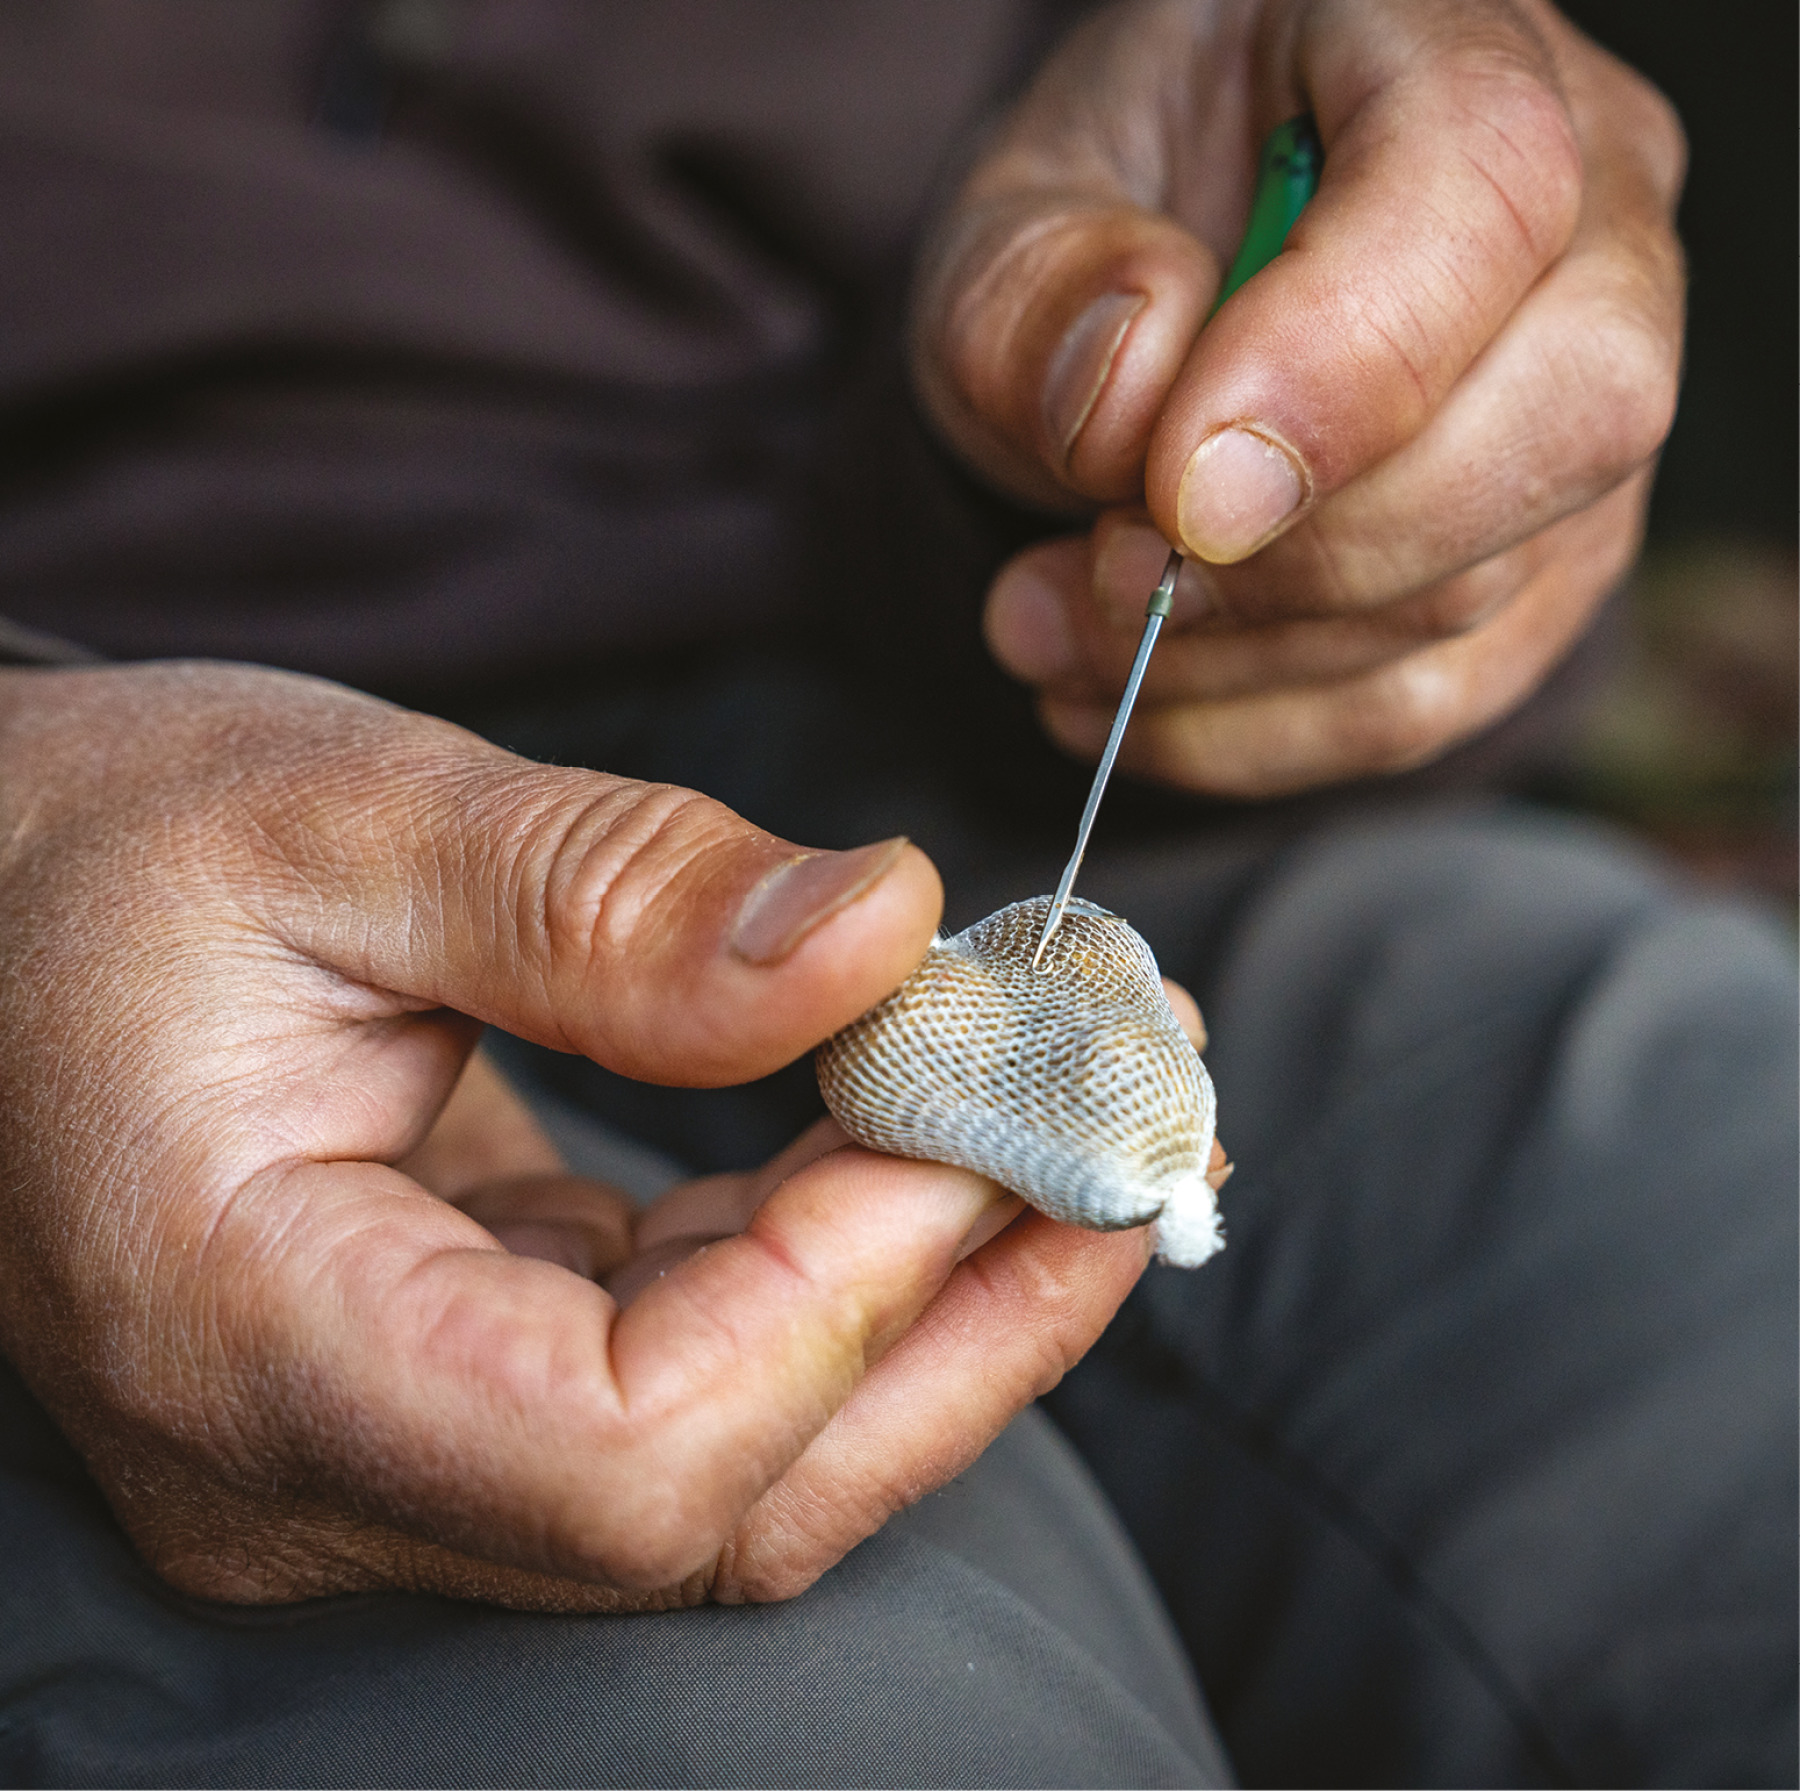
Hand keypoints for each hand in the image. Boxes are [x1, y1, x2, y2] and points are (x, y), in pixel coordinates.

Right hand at [0, 662, 1149, 1608]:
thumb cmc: (96, 848)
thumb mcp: (334, 818)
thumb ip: (603, 896)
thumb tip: (881, 929)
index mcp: (250, 1342)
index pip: (626, 1447)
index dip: (849, 1286)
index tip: (988, 1094)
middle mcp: (327, 1464)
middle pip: (728, 1499)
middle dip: (970, 1312)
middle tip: (1136, 1122)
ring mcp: (399, 1448)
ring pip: (747, 1459)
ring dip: (946, 1288)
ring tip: (1080, 1111)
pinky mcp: (467, 1377)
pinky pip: (707, 1373)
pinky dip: (849, 1259)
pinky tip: (937, 1137)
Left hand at [913, 0, 1684, 794]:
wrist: (1152, 312)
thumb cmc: (1102, 233)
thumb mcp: (1010, 220)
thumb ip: (1043, 291)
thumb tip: (1134, 402)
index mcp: (1444, 41)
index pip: (1484, 185)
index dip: (1339, 363)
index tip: (1170, 494)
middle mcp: (1585, 215)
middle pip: (1560, 416)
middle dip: (1291, 561)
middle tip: (1093, 581)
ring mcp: (1586, 404)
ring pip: (1482, 589)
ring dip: (1234, 664)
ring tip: (1051, 632)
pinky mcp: (1544, 562)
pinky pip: (1438, 699)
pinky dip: (1260, 734)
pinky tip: (1129, 705)